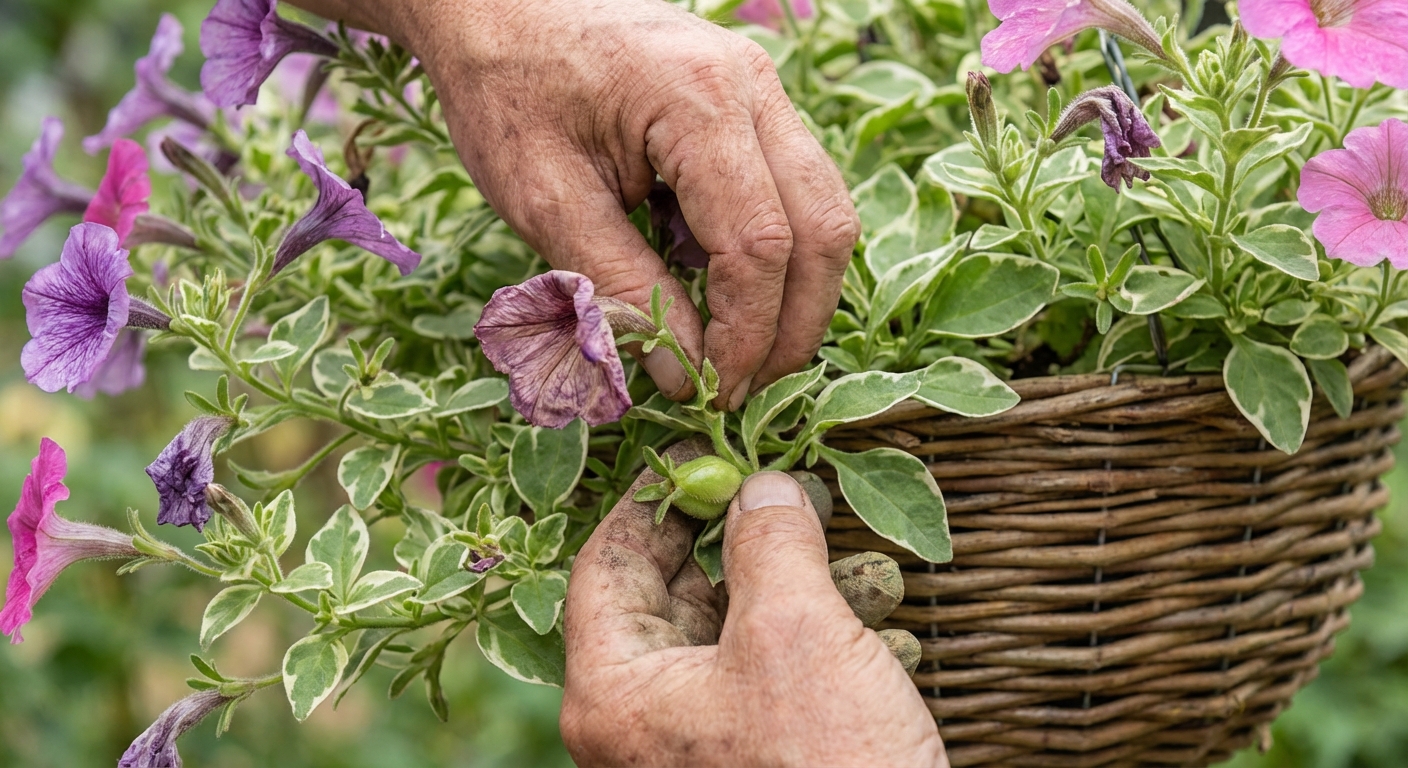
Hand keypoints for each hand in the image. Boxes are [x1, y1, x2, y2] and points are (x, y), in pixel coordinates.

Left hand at [290, 0, 859, 408]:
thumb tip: (684, 375)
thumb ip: (620, 288)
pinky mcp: (753, 104)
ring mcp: (762, 89)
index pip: (759, 242)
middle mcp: (753, 86)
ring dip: (791, 293)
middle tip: (743, 388)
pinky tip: (716, 288)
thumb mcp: (545, 200)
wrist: (495, 9)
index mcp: (699, 100)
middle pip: (821, 228)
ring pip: (823, 210)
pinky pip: (793, 191)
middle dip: (792, 324)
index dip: (746, 333)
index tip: (716, 392)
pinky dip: (770, 254)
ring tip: (735, 351)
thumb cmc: (506, 92)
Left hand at [559, 442, 947, 766]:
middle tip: (771, 484)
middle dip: (728, 536)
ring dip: (783, 580)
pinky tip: (867, 599)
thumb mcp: (795, 633)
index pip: (604, 567)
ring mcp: (697, 746)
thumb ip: (770, 543)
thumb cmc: (824, 767)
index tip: (695, 453)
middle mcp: (641, 723)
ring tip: (834, 535)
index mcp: (615, 692)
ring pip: (726, 633)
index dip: (649, 500)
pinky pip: (767, 676)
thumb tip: (761, 487)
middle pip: (666, 597)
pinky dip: (810, 632)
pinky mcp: (754, 757)